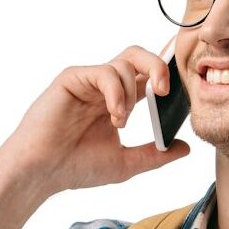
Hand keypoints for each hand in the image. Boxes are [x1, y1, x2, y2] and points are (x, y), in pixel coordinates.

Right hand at [3, 45, 190, 196]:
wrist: (42, 171)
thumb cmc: (76, 167)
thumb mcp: (125, 163)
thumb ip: (155, 155)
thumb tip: (185, 148)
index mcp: (117, 102)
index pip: (147, 78)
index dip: (166, 79)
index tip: (179, 95)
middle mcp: (104, 87)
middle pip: (139, 57)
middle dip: (159, 67)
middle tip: (164, 91)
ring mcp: (88, 81)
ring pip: (125, 63)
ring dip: (131, 94)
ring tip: (119, 122)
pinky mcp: (73, 78)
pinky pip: (105, 72)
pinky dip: (116, 93)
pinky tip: (113, 116)